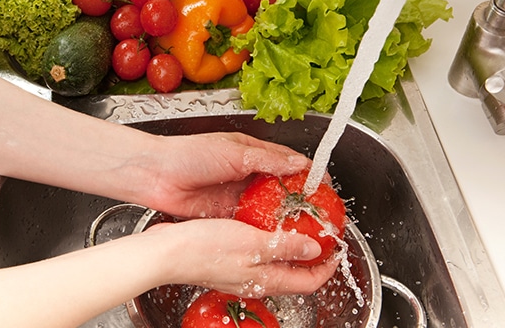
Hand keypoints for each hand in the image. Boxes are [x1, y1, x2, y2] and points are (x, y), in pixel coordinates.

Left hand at [128, 132, 310, 217]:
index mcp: (252, 152)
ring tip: (304, 229)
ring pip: (268, 207)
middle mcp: (248, 174)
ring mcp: (238, 195)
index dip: (308, 172)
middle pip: (282, 187)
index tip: (325, 185)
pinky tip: (277, 238)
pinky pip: (251, 222)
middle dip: (301, 199)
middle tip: (319, 213)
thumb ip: (267, 160)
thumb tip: (298, 165)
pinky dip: (264, 229)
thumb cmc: (190, 154)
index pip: (289, 161)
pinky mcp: (227, 213)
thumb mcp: (234, 152)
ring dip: (284, 217)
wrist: (156, 175)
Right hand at [142, 218, 338, 296]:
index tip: (337, 250)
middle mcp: (256, 279)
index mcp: (266, 279)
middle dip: (312, 256)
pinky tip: (265, 222)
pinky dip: (270, 240)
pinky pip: (259, 253)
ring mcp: (242, 271)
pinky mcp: (229, 260)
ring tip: (298, 224)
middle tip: (320, 233)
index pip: (309, 281)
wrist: (167, 252)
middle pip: (295, 273)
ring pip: (277, 262)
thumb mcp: (253, 244)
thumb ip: (286, 246)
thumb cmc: (204, 249)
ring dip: (291, 246)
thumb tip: (315, 250)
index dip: (327, 267)